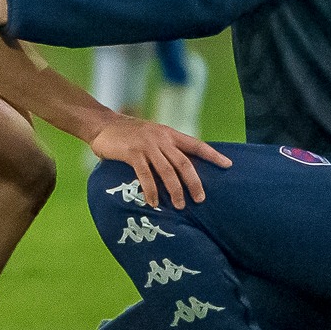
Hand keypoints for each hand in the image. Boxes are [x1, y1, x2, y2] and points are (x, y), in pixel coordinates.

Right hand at [89, 115, 231, 209]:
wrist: (102, 124)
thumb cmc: (128, 133)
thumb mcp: (152, 135)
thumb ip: (165, 148)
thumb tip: (180, 170)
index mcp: (169, 134)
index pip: (196, 144)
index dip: (213, 155)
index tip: (228, 165)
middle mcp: (161, 138)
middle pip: (184, 162)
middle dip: (194, 182)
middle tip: (200, 199)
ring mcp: (147, 145)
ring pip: (167, 171)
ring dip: (175, 190)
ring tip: (180, 206)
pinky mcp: (132, 153)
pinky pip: (145, 175)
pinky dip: (151, 190)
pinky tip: (153, 202)